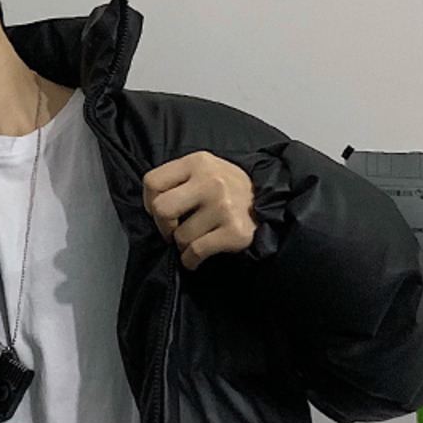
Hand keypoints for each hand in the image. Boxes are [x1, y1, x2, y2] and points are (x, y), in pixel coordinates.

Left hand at [142, 151, 256, 270]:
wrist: (273, 204)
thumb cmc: (231, 190)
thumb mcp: (206, 170)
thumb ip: (179, 179)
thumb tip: (151, 205)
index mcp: (199, 162)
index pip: (152, 182)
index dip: (149, 202)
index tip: (160, 212)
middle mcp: (211, 181)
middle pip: (161, 209)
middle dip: (163, 226)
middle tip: (172, 230)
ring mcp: (224, 206)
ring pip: (179, 236)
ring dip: (182, 245)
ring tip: (195, 239)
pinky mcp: (234, 231)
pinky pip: (195, 252)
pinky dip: (191, 260)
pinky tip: (196, 257)